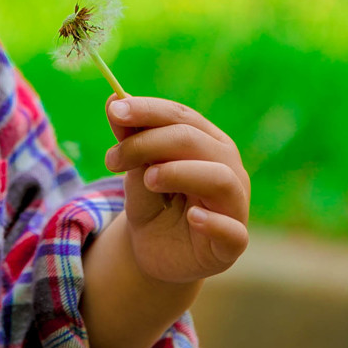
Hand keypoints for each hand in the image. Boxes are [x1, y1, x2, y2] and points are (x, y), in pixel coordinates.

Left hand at [104, 95, 249, 284]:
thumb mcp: (135, 167)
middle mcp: (228, 168)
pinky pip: (233, 231)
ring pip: (219, 177)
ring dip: (178, 172)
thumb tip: (114, 98)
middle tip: (112, 159)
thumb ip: (128, 136)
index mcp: (207, 141)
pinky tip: (193, 217)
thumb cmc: (151, 199)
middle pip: (193, 140)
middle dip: (148, 143)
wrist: (153, 249)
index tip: (115, 111)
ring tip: (148, 179)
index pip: (181, 116)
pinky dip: (213, 222)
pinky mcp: (232, 244)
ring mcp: (235, 206)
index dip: (147, 110)